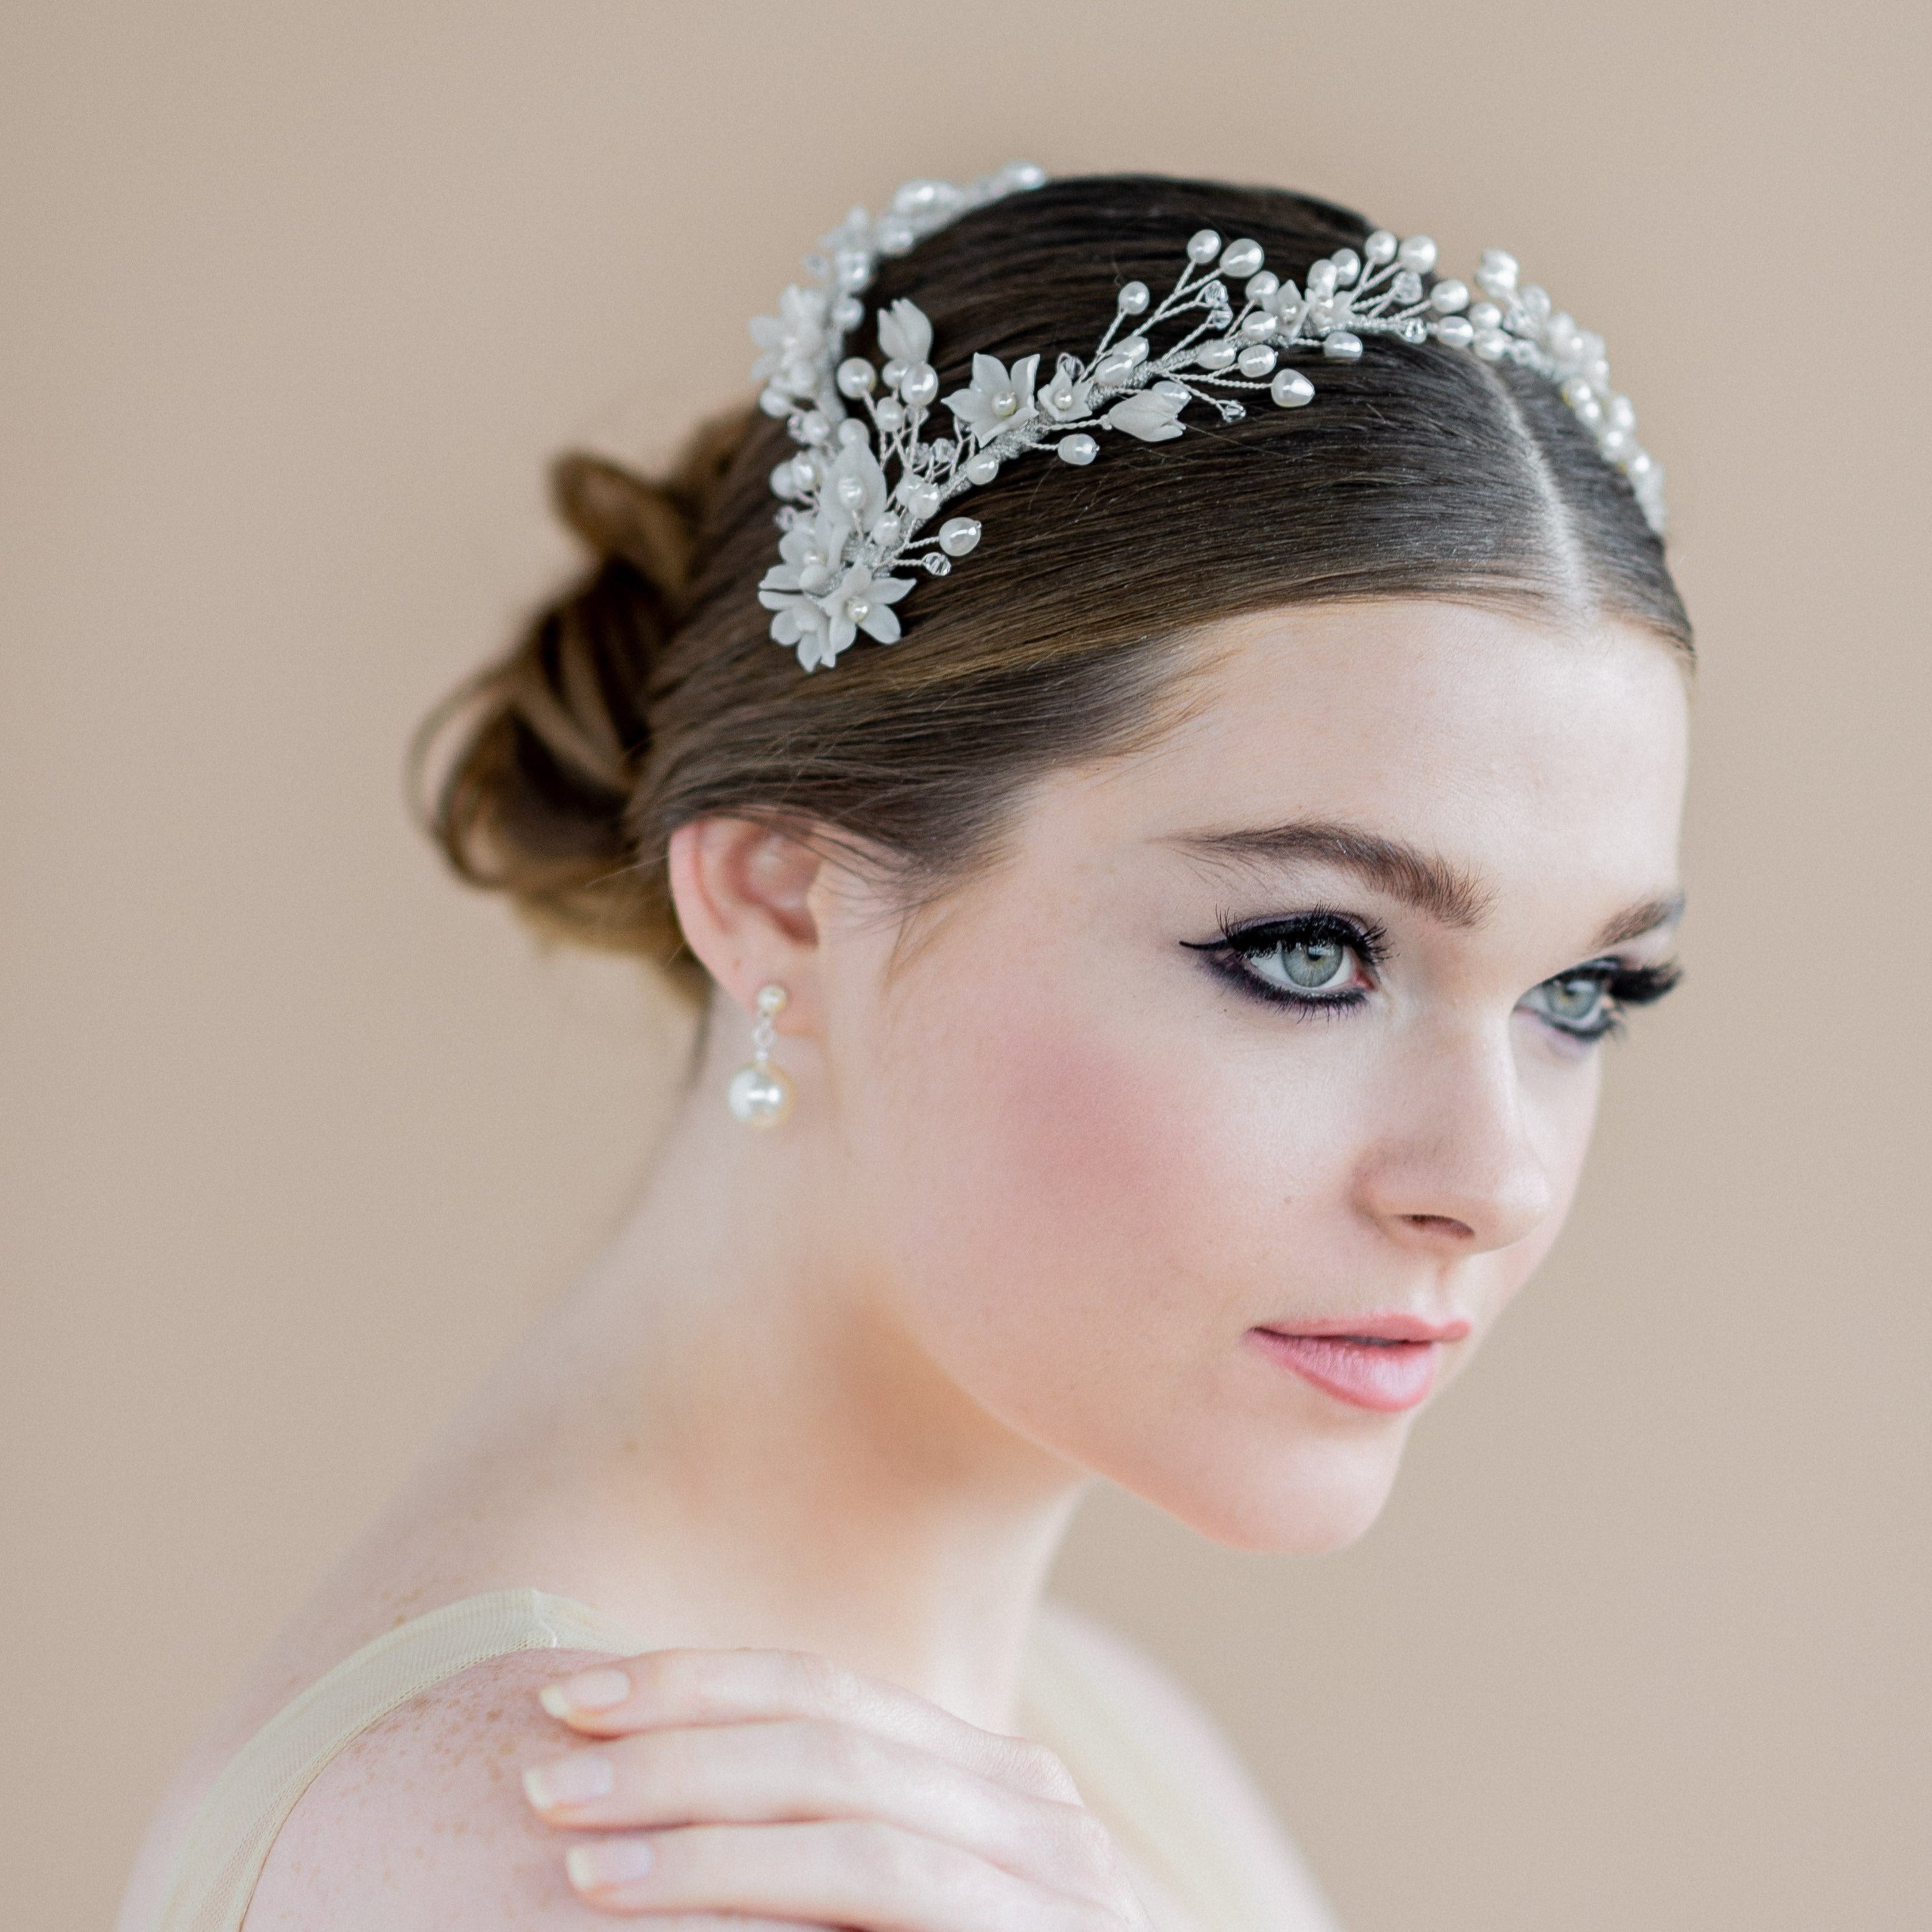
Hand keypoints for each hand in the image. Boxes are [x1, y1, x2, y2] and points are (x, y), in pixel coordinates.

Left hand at [520, 1647, 1154, 1927]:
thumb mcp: (898, 1911)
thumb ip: (824, 1853)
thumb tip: (650, 1817)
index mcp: (986, 1776)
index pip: (823, 1690)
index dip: (697, 1681)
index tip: (578, 1696)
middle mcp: (1031, 1799)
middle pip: (827, 1730)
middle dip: (676, 1738)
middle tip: (544, 1764)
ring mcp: (1054, 1870)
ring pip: (848, 1803)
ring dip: (695, 1815)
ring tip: (574, 1841)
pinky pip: (880, 1888)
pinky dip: (752, 1882)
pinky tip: (649, 1901)